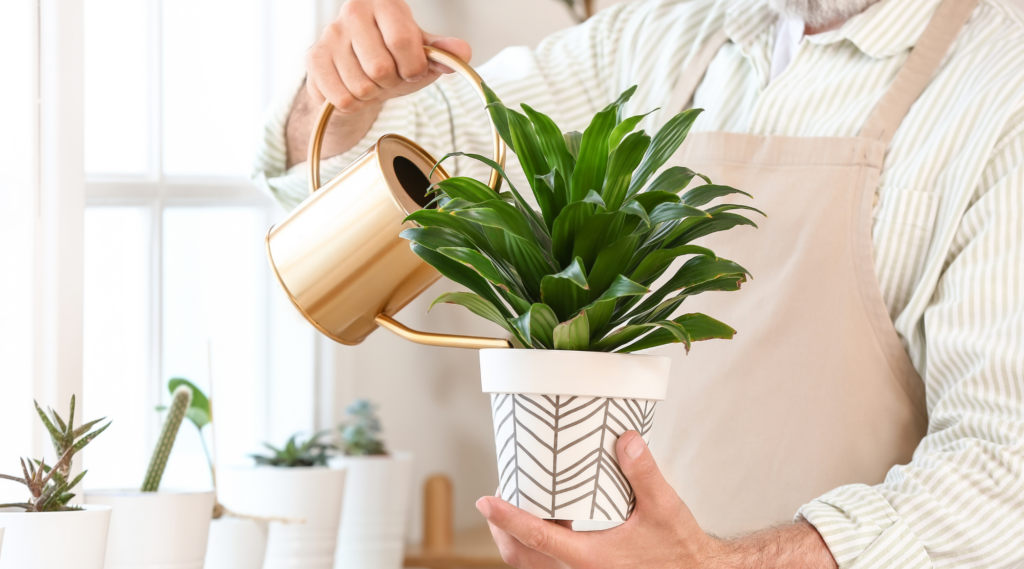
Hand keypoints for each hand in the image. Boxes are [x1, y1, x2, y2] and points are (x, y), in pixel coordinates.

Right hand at [305, 0, 470, 114]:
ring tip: (372, 83)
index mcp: (384, 2)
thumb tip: (462, 52)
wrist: (355, 72)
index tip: (413, 69)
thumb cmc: (392, 59)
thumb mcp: (421, 54)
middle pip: (380, 68)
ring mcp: (330, 35)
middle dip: (391, 83)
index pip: (402, 40)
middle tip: (390, 77)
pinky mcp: (314, 60)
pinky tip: (354, 89)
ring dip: (372, 95)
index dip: (413, 66)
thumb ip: (443, 53)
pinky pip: (342, 99)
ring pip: (361, 87)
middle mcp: (353, 11)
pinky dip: (354, 104)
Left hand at [476, 431, 837, 568]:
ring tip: (517, 505)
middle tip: (497, 499)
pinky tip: (549, 517)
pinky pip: (550, 562)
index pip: (538, 536)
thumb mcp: (664, 507)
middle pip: (523, 556)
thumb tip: (625, 440)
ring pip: (534, 563)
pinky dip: (538, 542)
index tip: (487, 501)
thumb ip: (643, 472)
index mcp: (591, 557)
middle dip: (503, 530)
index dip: (509, 518)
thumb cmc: (680, 549)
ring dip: (519, 537)